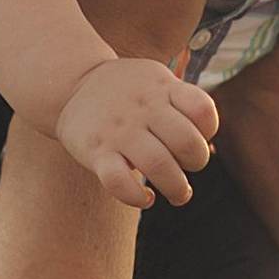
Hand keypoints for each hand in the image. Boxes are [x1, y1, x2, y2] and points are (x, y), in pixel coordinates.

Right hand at [55, 54, 219, 209]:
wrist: (70, 85)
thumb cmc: (127, 91)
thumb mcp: (156, 80)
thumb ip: (182, 101)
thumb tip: (207, 141)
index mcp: (161, 87)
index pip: (201, 109)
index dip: (208, 130)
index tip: (199, 137)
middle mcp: (143, 108)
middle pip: (188, 143)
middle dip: (198, 163)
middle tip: (189, 169)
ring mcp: (119, 130)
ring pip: (159, 165)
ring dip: (177, 188)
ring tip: (179, 195)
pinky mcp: (96, 151)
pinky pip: (120, 182)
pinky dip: (137, 197)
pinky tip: (146, 198)